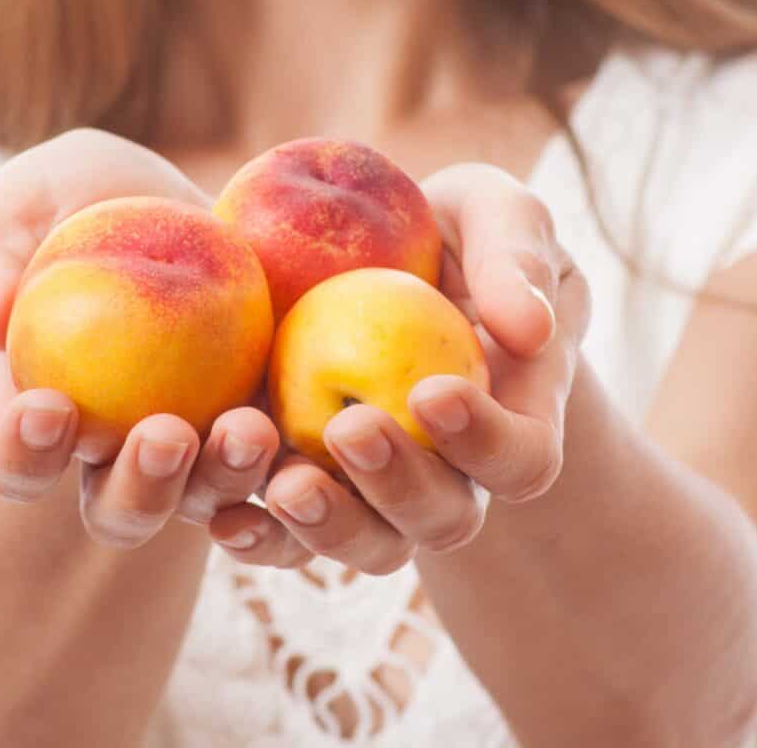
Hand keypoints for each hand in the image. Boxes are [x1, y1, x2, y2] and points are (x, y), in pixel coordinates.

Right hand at [0, 129, 283, 547]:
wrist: (173, 194)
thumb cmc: (75, 200)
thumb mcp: (19, 206)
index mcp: (44, 422)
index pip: (20, 464)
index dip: (24, 455)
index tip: (46, 407)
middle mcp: (119, 454)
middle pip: (120, 508)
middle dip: (140, 488)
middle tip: (165, 435)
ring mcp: (199, 448)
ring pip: (207, 495)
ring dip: (226, 475)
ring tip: (248, 428)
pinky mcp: (269, 424)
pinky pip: (285, 469)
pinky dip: (295, 473)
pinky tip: (307, 452)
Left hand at [207, 162, 590, 572]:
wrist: (370, 244)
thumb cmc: (455, 227)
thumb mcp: (495, 212)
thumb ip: (518, 257)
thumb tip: (529, 331)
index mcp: (515, 417)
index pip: (523, 459)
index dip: (486, 443)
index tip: (432, 391)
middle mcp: (452, 472)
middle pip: (442, 519)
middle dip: (397, 487)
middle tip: (349, 428)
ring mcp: (376, 488)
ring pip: (367, 544)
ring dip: (328, 526)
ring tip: (286, 484)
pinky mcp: (305, 481)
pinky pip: (288, 536)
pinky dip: (258, 536)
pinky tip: (226, 518)